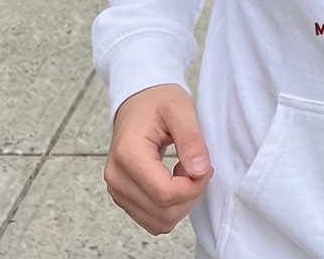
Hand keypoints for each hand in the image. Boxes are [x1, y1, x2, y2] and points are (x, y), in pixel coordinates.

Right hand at [105, 83, 212, 234]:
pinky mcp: (123, 197)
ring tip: (184, 171)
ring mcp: (117, 190)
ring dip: (181, 203)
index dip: (194, 187)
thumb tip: (200, 172)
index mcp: (128, 154)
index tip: (206, 167)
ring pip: (158, 222)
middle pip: (163, 212)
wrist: (139, 100)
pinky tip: (174, 180)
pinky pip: (152, 220)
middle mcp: (116, 177)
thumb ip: (192, 140)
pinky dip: (170, 207)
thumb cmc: (158, 100)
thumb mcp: (181, 110)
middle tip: (197, 167)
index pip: (165, 194)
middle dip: (190, 195)